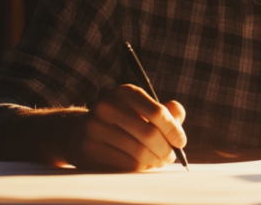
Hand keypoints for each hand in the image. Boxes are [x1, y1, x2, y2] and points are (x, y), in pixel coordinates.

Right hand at [65, 84, 186, 170]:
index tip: (181, 142)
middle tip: (171, 157)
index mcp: (125, 92)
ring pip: (139, 152)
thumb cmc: (121, 120)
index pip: (157, 112)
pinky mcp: (89, 149)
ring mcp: (95, 127)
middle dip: (166, 149)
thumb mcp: (141, 108)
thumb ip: (164, 111)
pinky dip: (140, 168)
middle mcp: (107, 106)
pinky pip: (125, 165)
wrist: (79, 132)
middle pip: (150, 134)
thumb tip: (178, 112)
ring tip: (159, 162)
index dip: (173, 130)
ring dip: (155, 161)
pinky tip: (143, 165)